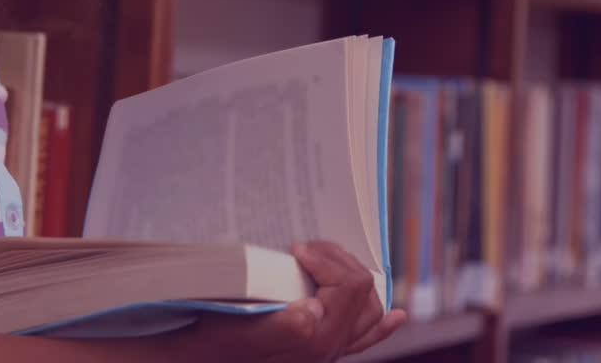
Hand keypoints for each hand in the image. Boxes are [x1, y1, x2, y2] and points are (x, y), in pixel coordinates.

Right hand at [177, 241, 406, 361]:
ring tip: (328, 261)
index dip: (327, 258)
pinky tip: (397, 317)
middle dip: (340, 261)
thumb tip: (315, 310)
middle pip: (364, 291)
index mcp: (317, 337)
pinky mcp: (320, 350)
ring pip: (369, 309)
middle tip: (305, 250)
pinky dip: (382, 326)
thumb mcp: (241, 326)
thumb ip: (284, 323)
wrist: (202, 357)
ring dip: (355, 279)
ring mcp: (328, 349)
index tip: (295, 248)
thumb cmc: (217, 337)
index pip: (351, 284)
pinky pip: (364, 340)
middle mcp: (331, 346)